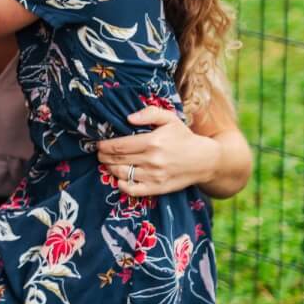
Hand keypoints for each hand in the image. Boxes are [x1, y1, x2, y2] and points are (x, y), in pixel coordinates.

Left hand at [96, 107, 219, 197]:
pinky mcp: (157, 188)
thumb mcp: (170, 119)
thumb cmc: (184, 137)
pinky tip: (120, 178)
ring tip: (109, 163)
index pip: (119, 145)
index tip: (98, 144)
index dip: (104, 146)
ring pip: (121, 174)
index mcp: (153, 142)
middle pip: (117, 160)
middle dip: (103, 156)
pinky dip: (121, 185)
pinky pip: (132, 190)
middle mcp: (152, 160)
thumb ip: (150, 113)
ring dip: (110, 168)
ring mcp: (154, 176)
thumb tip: (129, 118)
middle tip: (100, 153)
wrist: (205, 160)